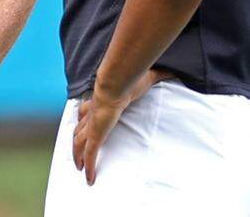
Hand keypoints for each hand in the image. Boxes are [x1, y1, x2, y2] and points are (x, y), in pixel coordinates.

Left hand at [73, 69, 171, 184]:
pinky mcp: (95, 136)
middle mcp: (92, 114)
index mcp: (100, 100)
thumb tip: (172, 70)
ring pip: (78, 143)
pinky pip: (89, 156)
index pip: (87, 110)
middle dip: (77, 139)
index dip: (84, 116)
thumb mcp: (145, 77)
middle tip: (77, 150)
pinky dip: (88, 167)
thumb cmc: (129, 79)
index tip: (84, 120)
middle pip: (78, 128)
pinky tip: (89, 179)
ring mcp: (92, 126)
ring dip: (78, 156)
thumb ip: (158, 74)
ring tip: (79, 167)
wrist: (116, 83)